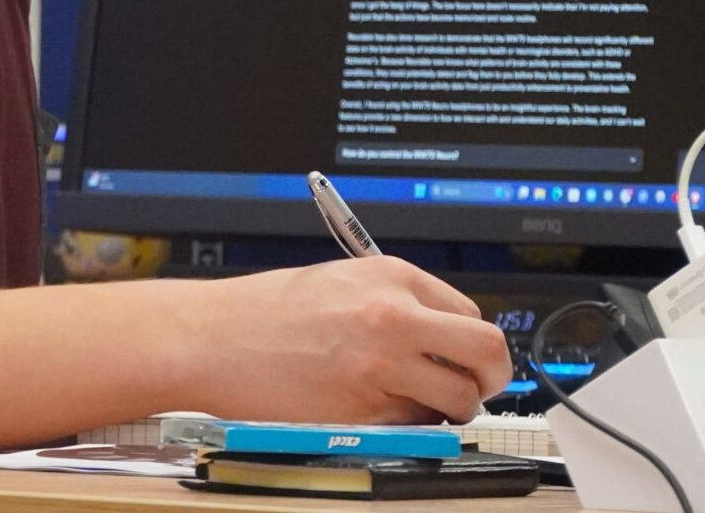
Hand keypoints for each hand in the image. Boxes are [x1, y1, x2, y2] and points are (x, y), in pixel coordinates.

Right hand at [178, 257, 513, 424]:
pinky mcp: (362, 410)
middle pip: (485, 351)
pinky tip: (381, 415)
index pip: (471, 314)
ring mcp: (381, 366)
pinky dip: (410, 427)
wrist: (214, 339)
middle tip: (477, 389)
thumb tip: (441, 334)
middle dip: (490, 377)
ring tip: (424, 408)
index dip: (472, 344)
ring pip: (457, 398)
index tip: (465, 360)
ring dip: (451, 410)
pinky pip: (414, 426)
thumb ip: (397, 302)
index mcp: (393, 277)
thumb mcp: (343, 282)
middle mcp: (396, 317)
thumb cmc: (267, 312)